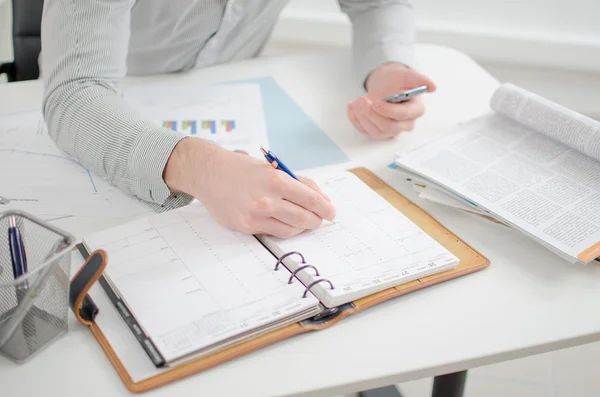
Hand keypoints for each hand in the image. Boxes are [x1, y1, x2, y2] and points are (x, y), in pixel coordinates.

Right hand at [164, 139, 335, 238]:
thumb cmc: (243, 169)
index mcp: (277, 180)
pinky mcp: (246, 226)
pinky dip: (283, 229)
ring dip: (302, 227)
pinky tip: (284, 223)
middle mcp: (267, 199)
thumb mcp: (273, 168)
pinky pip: (273, 233)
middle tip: (320, 219)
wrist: (209, 173)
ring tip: (303, 222)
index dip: (326, 208)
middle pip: (305, 218)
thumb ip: (297, 182)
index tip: (331, 212)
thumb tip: (321, 199)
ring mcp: (256, 215)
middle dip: (317, 220)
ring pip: (291, 230)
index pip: (312, 199)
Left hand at [347, 63, 435, 139]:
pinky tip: (351, 107)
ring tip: (356, 102)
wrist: (384, 82)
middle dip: (373, 116)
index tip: (375, 103)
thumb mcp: (406, 74)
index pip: (403, 116)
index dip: (388, 111)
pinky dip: (355, 120)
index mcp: (415, 110)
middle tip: (362, 100)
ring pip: (377, 133)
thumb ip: (419, 79)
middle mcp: (405, 123)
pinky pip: (365, 131)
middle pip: (390, 128)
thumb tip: (433, 87)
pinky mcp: (377, 130)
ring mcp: (390, 129)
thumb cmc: (396, 79)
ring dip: (363, 118)